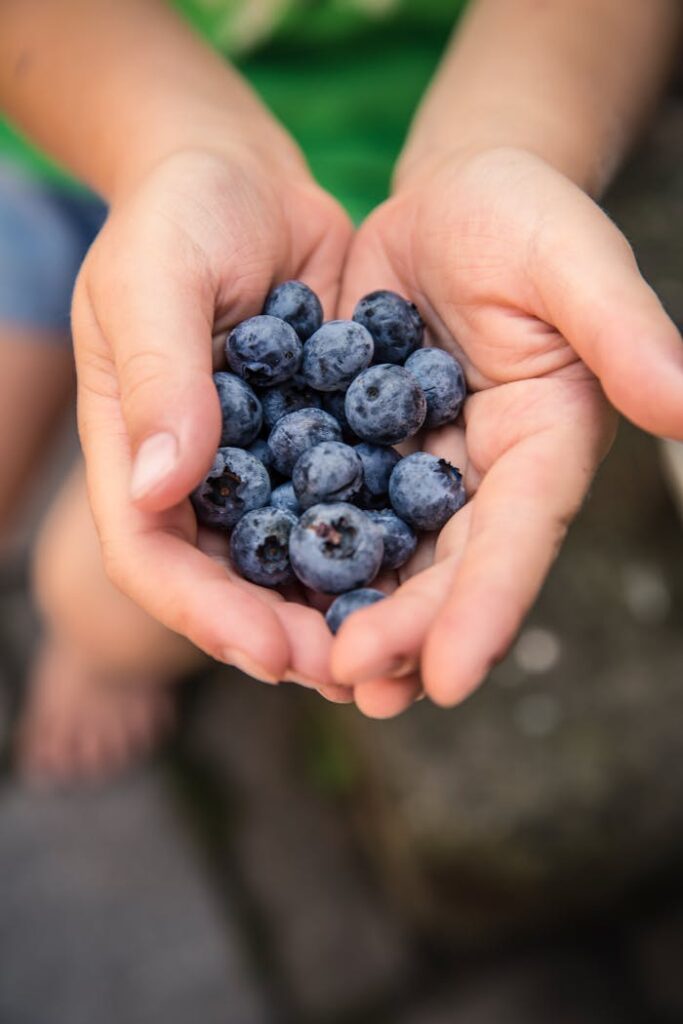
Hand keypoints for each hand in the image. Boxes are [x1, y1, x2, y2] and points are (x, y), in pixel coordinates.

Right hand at [73, 146, 351, 687]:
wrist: (246, 178)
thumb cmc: (179, 213)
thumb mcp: (152, 275)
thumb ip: (158, 375)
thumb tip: (160, 486)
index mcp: (134, 451)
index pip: (152, 556)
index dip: (206, 613)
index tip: (271, 652)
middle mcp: (196, 477)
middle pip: (226, 584)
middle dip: (281, 636)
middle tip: (347, 674)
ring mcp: (258, 467)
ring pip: (291, 563)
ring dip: (337, 612)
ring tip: (392, 652)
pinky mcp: (319, 445)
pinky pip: (348, 508)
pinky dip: (380, 548)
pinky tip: (427, 577)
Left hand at [331, 146, 682, 714]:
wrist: (450, 197)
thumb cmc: (522, 214)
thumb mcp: (572, 260)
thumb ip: (624, 330)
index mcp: (543, 445)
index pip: (519, 538)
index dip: (487, 607)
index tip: (451, 678)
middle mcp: (484, 475)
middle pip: (447, 567)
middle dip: (406, 629)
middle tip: (354, 682)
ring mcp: (420, 468)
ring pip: (387, 555)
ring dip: (352, 614)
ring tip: (313, 673)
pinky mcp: (362, 448)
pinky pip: (328, 505)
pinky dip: (302, 548)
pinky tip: (265, 589)